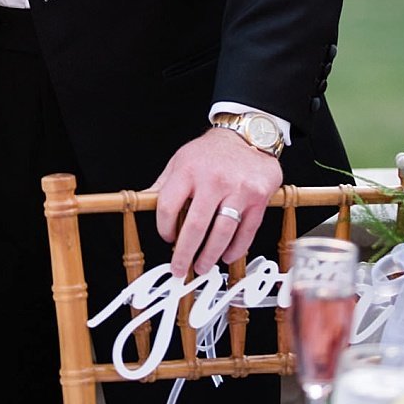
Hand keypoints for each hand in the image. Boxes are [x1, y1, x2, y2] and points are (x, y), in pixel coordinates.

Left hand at [152, 128, 281, 277]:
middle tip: (179, 268)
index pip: (168, 206)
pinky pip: (246, 231)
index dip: (165, 228)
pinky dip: (236, 249)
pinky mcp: (258, 198)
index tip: (167, 237)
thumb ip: (164, 183)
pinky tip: (226, 256)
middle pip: (195, 226)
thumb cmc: (210, 152)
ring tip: (202, 266)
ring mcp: (238, 190)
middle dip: (185, 253)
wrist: (247, 135)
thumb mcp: (181, 159)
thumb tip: (145, 204)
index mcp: (188, 170)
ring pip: (222, 233)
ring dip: (210, 256)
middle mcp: (213, 180)